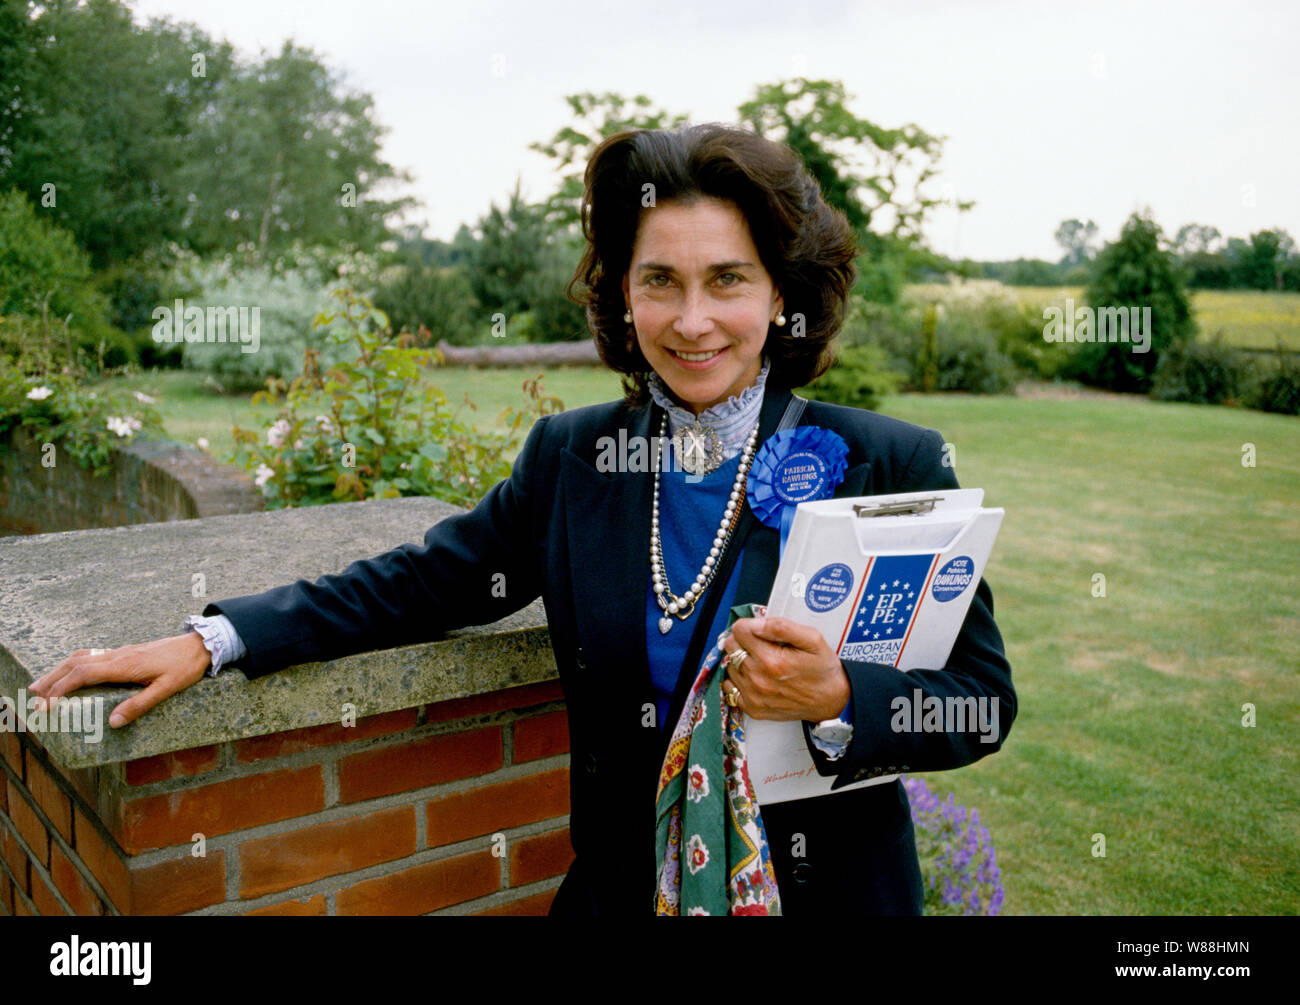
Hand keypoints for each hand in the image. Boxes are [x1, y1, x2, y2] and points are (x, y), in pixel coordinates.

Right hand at [28, 632, 211, 728]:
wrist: (200, 645)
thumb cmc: (185, 667)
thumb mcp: (166, 689)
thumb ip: (140, 705)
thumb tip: (112, 722)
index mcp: (124, 665)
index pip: (82, 675)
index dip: (60, 690)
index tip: (45, 706)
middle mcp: (117, 656)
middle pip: (74, 664)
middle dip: (51, 680)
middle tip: (32, 698)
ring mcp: (120, 652)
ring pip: (81, 657)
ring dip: (59, 671)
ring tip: (42, 686)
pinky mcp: (125, 652)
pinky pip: (92, 655)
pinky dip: (74, 665)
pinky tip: (70, 673)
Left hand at [721, 616, 849, 721]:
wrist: (832, 701)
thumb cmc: (822, 669)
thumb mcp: (812, 639)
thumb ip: (781, 627)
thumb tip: (755, 623)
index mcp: (771, 660)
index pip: (738, 630)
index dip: (749, 625)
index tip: (759, 629)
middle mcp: (758, 679)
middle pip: (730, 646)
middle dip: (742, 640)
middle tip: (759, 644)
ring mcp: (753, 696)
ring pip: (728, 666)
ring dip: (739, 660)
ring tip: (759, 661)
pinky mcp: (752, 709)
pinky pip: (729, 688)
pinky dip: (737, 680)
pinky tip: (753, 677)